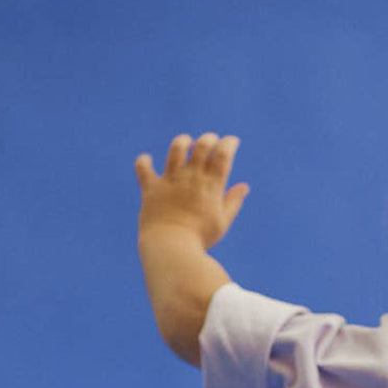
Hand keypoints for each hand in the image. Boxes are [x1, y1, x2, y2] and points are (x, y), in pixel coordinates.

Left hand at [134, 133, 249, 249]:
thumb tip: (244, 186)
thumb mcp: (222, 222)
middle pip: (203, 145)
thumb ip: (233, 202)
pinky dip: (144, 161)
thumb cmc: (200, 239)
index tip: (232, 142)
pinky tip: (148, 162)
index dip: (229, 143)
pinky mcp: (151, 187)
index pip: (224, 154)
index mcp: (211, 186)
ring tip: (186, 144)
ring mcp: (171, 181)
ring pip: (177, 148)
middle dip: (209, 138)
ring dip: (183, 141)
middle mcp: (191, 178)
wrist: (172, 248)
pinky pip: (143, 167)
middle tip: (211, 142)